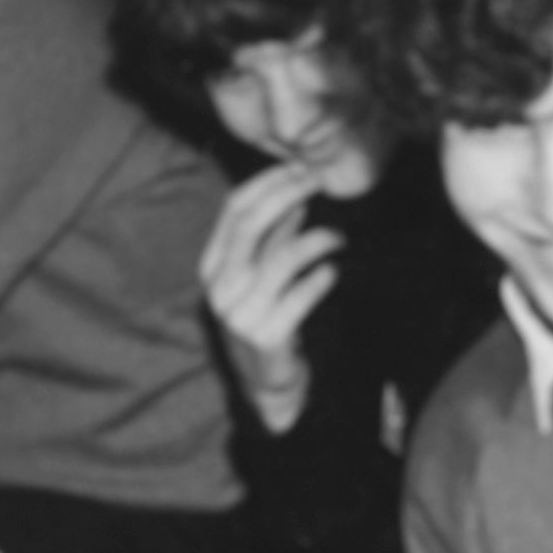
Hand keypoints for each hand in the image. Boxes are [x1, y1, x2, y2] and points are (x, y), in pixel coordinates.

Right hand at [201, 162, 345, 435]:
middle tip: (321, 183)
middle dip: (289, 194)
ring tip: (338, 238)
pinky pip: (301, 296)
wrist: (268, 385)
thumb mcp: (261, 276)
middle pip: (252, 223)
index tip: (301, 167)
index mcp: (213, 267)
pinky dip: (321, 279)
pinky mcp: (267, 337)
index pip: (234, 209)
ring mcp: (240, 314)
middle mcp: (220, 288)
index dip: (269, 183)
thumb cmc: (269, 320)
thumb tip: (297, 193)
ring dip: (316, 240)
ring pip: (282, 257)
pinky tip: (332, 274)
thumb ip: (273, 238)